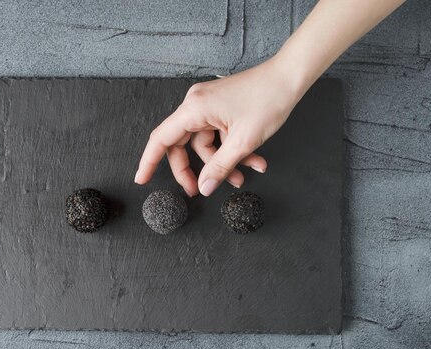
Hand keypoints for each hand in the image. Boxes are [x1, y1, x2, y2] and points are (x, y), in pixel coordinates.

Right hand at [134, 60, 302, 196]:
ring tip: (244, 176)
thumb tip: (204, 187)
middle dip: (195, 170)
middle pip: (182, 145)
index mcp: (194, 109)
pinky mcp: (220, 107)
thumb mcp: (243, 142)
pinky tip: (254, 161)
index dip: (148, 162)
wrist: (289, 77)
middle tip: (202, 190)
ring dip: (223, 162)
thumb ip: (220, 167)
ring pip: (204, 143)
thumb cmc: (268, 100)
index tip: (141, 180)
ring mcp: (208, 105)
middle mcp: (196, 105)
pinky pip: (218, 135)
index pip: (161, 139)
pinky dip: (232, 150)